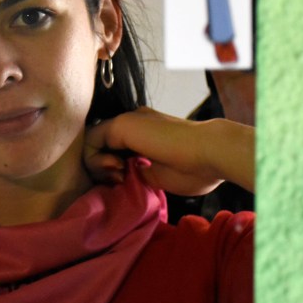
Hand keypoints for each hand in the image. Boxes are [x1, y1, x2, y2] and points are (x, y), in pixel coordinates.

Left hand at [84, 107, 253, 195]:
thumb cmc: (196, 168)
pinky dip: (95, 159)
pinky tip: (116, 168)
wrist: (211, 153)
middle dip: (102, 168)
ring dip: (97, 165)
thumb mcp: (162, 177)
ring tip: (119, 175)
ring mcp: (127, 122)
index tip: (125, 181)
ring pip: (92, 142)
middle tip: (120, 179)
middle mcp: (134, 124)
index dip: (112, 170)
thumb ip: (142, 173)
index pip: (114, 150)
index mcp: (145, 134)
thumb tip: (129, 174)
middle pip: (100, 145)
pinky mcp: (121, 125)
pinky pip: (90, 140)